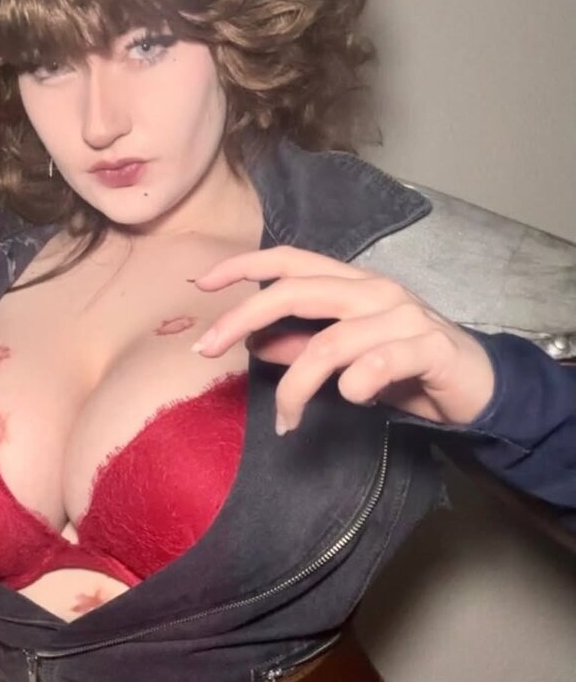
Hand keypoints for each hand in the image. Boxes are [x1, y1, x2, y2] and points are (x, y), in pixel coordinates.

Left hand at [190, 245, 495, 434]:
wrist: (479, 385)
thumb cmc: (406, 367)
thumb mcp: (347, 357)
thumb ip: (302, 347)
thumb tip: (253, 343)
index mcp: (352, 283)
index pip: (290, 260)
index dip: (244, 266)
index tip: (201, 282)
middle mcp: (374, 290)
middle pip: (296, 291)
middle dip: (243, 318)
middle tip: (207, 348)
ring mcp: (403, 315)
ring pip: (330, 342)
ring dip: (297, 387)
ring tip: (286, 420)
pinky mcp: (428, 346)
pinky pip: (375, 364)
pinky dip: (354, 386)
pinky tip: (353, 401)